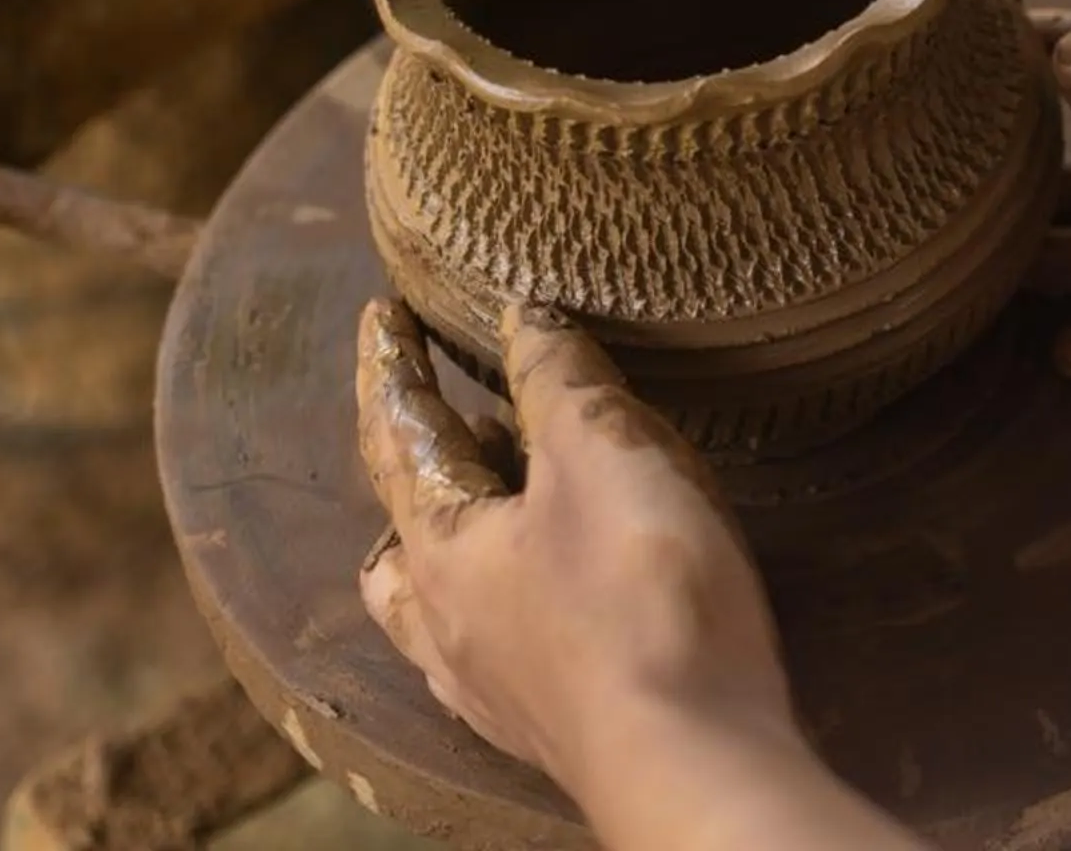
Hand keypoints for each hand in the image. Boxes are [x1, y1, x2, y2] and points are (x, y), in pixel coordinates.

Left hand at [354, 300, 792, 793]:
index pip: (398, 439)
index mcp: (442, 548)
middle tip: (441, 427)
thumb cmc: (637, 593)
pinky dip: (505, 604)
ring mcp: (495, 686)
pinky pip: (496, 651)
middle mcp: (447, 624)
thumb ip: (557, 379)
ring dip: (453, 549)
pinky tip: (547, 602)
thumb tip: (520, 316)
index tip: (379, 315)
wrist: (691, 755)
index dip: (392, 370)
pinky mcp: (551, 726)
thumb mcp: (603, 452)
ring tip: (494, 513)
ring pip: (437, 608)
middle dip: (411, 477)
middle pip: (399, 540)